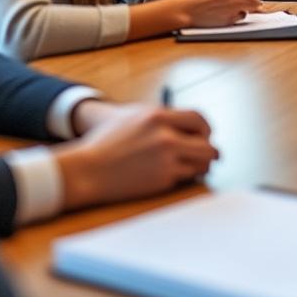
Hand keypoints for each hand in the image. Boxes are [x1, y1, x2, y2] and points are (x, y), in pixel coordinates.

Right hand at [54, 103, 218, 209]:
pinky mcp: (163, 180)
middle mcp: (166, 137)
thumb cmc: (107, 143)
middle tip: (206, 155)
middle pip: (207, 144)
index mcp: (158, 116)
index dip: (205, 129)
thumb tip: (191, 125)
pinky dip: (183, 177)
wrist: (87, 170)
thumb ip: (163, 119)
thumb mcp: (134, 118)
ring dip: (200, 166)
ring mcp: (166, 160)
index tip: (205, 135)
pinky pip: (186, 178)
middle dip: (209, 151)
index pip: (199, 119)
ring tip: (193, 166)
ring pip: (202, 164)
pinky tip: (172, 175)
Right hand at [176, 0, 261, 26]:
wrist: (186, 10)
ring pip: (248, 12)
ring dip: (245, 10)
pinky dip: (236, 17)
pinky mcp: (227, 22)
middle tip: (248, 1)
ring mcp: (232, 13)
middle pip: (256, 3)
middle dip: (253, 2)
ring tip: (236, 7)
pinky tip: (229, 14)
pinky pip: (238, 19)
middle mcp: (236, 2)